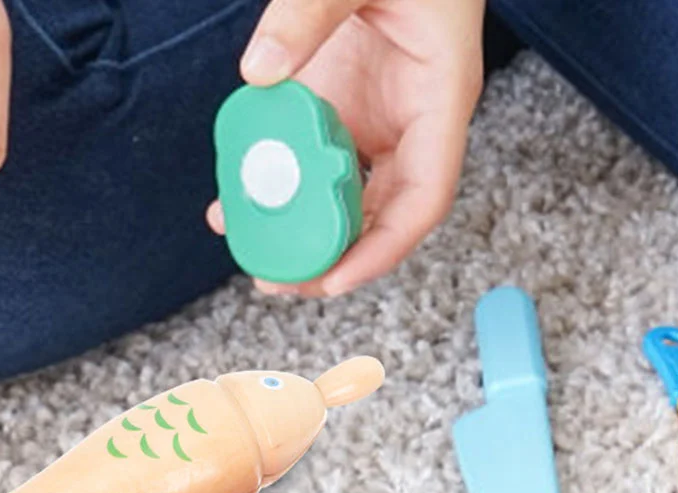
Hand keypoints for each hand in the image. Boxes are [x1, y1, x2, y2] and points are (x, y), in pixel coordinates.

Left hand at [209, 0, 484, 296]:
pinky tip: (238, 198)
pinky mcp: (342, 104)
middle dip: (330, 257)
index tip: (332, 281)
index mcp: (440, 99)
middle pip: (379, 215)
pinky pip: (311, 159)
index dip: (381, 250)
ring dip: (300, 230)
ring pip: (343, 195)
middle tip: (275, 280)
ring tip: (251, 251)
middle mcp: (410, 122)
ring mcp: (374, 117)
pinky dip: (279, 184)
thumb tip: (259, 73)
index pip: (423, 199)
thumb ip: (310, 9)